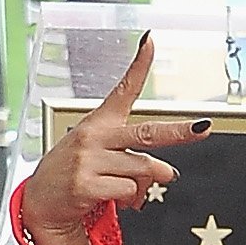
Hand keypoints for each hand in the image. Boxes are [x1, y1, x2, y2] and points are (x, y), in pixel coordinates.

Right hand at [21, 33, 208, 244]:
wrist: (43, 202)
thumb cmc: (76, 175)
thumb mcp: (102, 158)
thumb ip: (137, 162)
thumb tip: (166, 174)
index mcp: (99, 123)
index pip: (122, 89)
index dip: (138, 65)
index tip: (150, 42)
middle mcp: (95, 136)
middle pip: (146, 132)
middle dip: (179, 132)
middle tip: (202, 129)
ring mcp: (89, 159)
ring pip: (143, 169)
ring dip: (146, 184)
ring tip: (130, 191)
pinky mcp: (86, 183)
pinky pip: (130, 192)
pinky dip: (131, 201)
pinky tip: (113, 199)